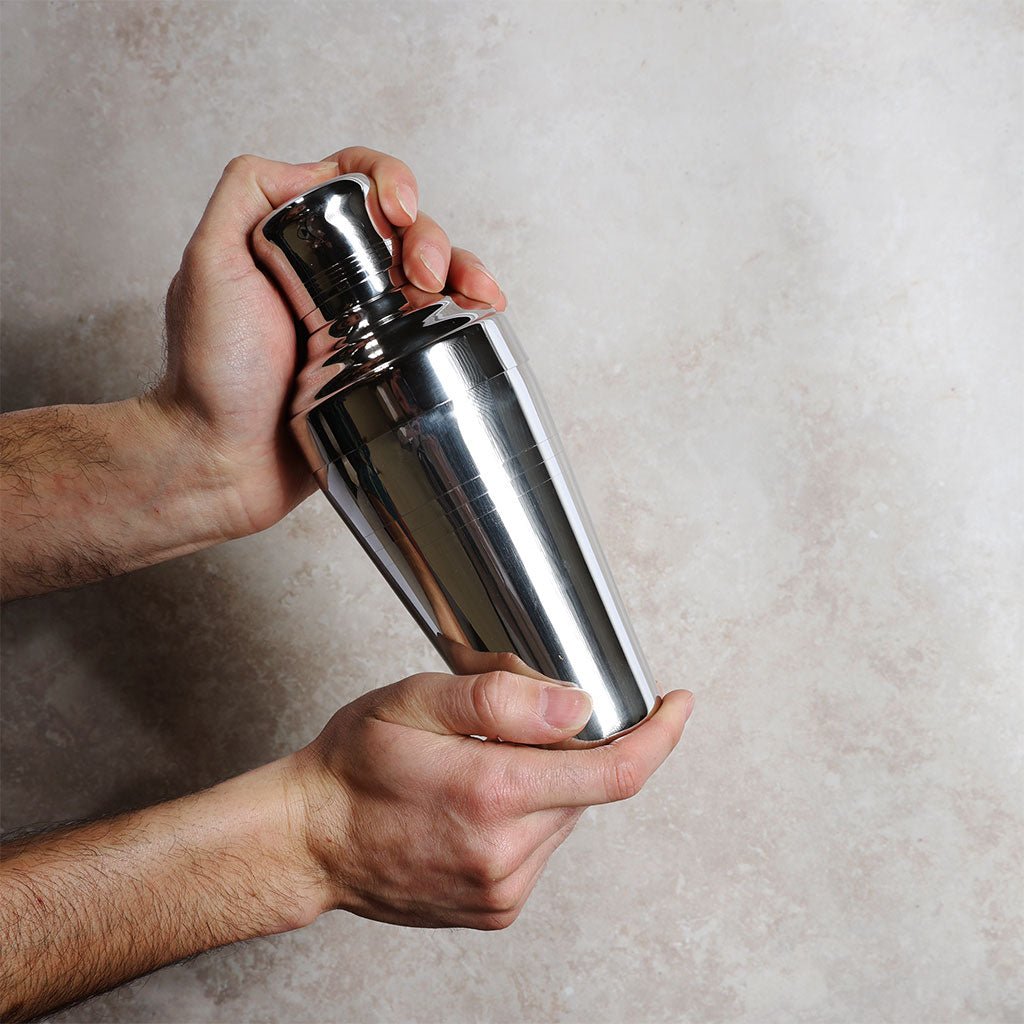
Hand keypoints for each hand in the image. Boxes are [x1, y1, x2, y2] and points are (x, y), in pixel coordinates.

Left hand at [151, 147, 506, 540]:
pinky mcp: (388, 366)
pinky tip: (489, 309)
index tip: (396, 212)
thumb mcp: (208, 265)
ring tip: (469, 293)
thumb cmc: (209, 373)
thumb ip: (245, 195)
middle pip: (403, 229)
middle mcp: (334, 275)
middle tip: (423, 274)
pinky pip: (437, 325)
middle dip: (429, 236)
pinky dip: (469, 309)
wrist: (225, 460)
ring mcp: (365, 322)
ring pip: (430, 274)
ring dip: (461, 267)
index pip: (353, 182)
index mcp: (296, 241)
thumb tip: (314, 168)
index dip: (388, 181)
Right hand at [293, 669, 693, 929]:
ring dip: (544, 782)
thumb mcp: (414, 702)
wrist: (310, 840)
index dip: (659, 735)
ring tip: (477, 767)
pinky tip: (475, 803)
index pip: (615, 772)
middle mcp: (507, 854)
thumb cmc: (353, 766)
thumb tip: (576, 706)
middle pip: (587, 787)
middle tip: (508, 729)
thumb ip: (499, 701)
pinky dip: (527, 815)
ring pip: (565, 816)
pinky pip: (541, 848)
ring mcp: (503, 890)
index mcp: (492, 795)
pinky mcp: (497, 909)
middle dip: (569, 747)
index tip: (677, 705)